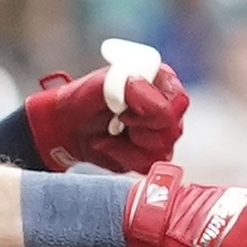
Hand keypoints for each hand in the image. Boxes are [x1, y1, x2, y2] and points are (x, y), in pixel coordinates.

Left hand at [25, 50, 187, 173]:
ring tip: (110, 131)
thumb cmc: (86, 98)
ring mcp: (161, 134)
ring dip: (129, 144)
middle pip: (173, 130)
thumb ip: (132, 88)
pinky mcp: (151, 155)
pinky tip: (110, 144)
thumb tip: (153, 105)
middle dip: (140, 129)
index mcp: (162, 82)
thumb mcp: (104, 84)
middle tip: (117, 119)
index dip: (154, 110)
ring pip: (162, 150)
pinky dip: (124, 156)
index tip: (126, 109)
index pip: (178, 101)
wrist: (68, 125)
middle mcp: (167, 107)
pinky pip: (148, 165)